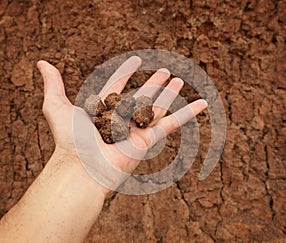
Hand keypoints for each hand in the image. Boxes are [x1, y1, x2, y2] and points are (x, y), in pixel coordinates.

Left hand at [37, 56, 206, 193]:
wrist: (82, 168)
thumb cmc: (69, 140)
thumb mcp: (57, 107)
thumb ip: (53, 84)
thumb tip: (42, 63)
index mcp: (103, 109)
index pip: (117, 85)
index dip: (126, 71)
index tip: (136, 61)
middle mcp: (121, 119)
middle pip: (141, 95)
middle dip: (154, 82)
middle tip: (165, 71)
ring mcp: (136, 129)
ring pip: (157, 106)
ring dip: (170, 93)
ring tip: (179, 79)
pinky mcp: (149, 140)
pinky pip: (172, 123)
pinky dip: (188, 114)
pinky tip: (202, 103)